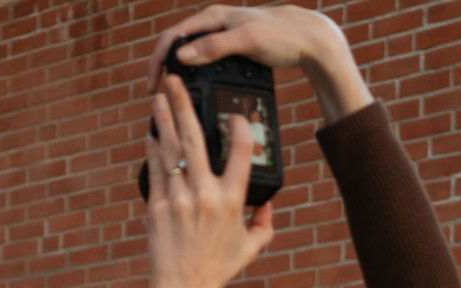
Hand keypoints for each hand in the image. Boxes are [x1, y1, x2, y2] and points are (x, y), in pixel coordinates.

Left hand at [145, 75, 275, 287]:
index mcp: (232, 201)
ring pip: (170, 148)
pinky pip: (155, 169)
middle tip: (176, 81)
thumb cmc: (217, 269)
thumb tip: (269, 207)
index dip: (240, 126)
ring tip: (158, 97)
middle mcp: (205, 194)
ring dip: (163, 119)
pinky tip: (151, 133)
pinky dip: (152, 149)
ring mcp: (179, 199)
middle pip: (195, 138)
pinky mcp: (157, 206)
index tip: (235, 114)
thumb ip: (264, 224)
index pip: (241, 152)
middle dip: (184, 105)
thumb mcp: (249, 248)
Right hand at [147, 5, 370, 125]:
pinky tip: (198, 90)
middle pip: (177, 46)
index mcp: (212, 17)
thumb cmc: (280, 35)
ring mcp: (222, 36)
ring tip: (174, 96)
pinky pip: (205, 62)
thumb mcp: (247, 40)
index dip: (158, 61)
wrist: (307, 38)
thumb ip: (215, 47)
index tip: (152, 86)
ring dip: (179, 73)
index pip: (172, 36)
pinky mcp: (231, 49)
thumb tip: (182, 55)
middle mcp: (213, 24)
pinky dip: (197, 75)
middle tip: (159, 95)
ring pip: (190, 55)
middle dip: (164, 69)